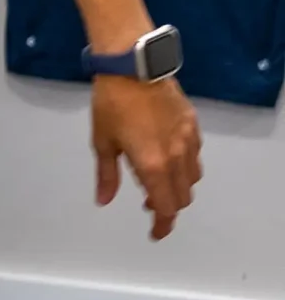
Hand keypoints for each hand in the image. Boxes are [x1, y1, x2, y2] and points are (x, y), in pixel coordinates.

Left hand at [91, 75, 200, 239]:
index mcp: (152, 165)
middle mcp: (176, 157)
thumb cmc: (111, 103)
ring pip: (192, 178)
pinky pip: (195, 155)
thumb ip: (107, 175)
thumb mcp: (103, 142)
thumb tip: (104, 201)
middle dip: (168, 207)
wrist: (133, 66)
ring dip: (178, 188)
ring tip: (157, 182)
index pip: (165, 207)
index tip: (155, 233)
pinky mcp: (193, 124)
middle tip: (148, 205)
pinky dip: (185, 166)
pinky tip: (168, 158)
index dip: (162, 225)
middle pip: (182, 197)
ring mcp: (188, 140)